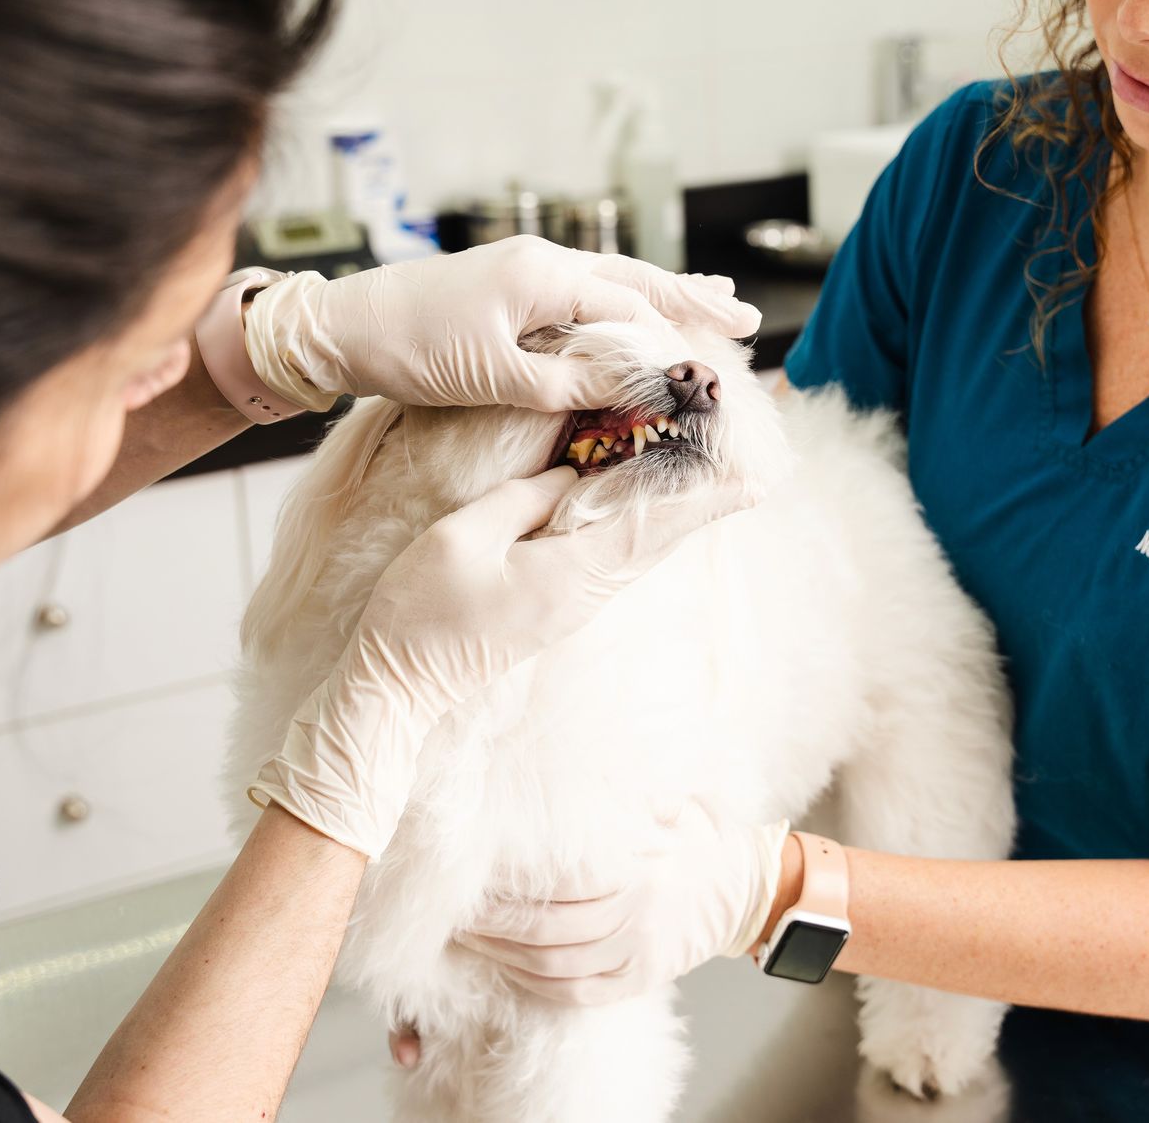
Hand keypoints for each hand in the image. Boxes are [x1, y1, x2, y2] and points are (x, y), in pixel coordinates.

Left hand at [241, 237, 762, 412]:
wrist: (338, 327)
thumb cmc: (407, 348)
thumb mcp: (493, 377)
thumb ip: (569, 383)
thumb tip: (638, 388)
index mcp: (544, 275)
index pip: (631, 310)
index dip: (674, 344)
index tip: (713, 373)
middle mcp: (542, 261)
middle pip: (635, 282)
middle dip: (691, 300)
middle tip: (745, 319)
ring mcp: (525, 269)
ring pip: (613, 282)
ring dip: (663, 295)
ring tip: (713, 301)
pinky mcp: (509, 285)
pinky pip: (584, 291)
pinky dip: (622, 301)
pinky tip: (634, 307)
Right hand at [250, 469, 753, 857]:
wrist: (396, 686)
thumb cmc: (421, 611)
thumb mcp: (464, 535)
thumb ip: (524, 497)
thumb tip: (576, 472)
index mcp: (570, 573)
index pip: (653, 527)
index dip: (704, 499)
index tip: (753, 478)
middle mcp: (587, 592)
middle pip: (660, 538)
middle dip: (703, 498)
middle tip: (745, 461)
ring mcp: (576, 603)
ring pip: (641, 547)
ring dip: (676, 508)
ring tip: (708, 469)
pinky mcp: (560, 605)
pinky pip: (614, 556)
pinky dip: (638, 522)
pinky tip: (644, 499)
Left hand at [455, 802, 791, 1005]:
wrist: (743, 889)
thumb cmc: (694, 838)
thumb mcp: (668, 802)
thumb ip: (622, 791)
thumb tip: (565, 760)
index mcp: (638, 870)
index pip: (558, 883)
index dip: (510, 884)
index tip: (473, 874)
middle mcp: (637, 916)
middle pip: (546, 930)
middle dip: (493, 924)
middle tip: (454, 913)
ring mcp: (637, 955)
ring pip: (554, 968)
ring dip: (504, 957)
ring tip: (468, 940)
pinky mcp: (639, 981)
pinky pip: (577, 994)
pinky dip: (536, 986)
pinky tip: (509, 968)